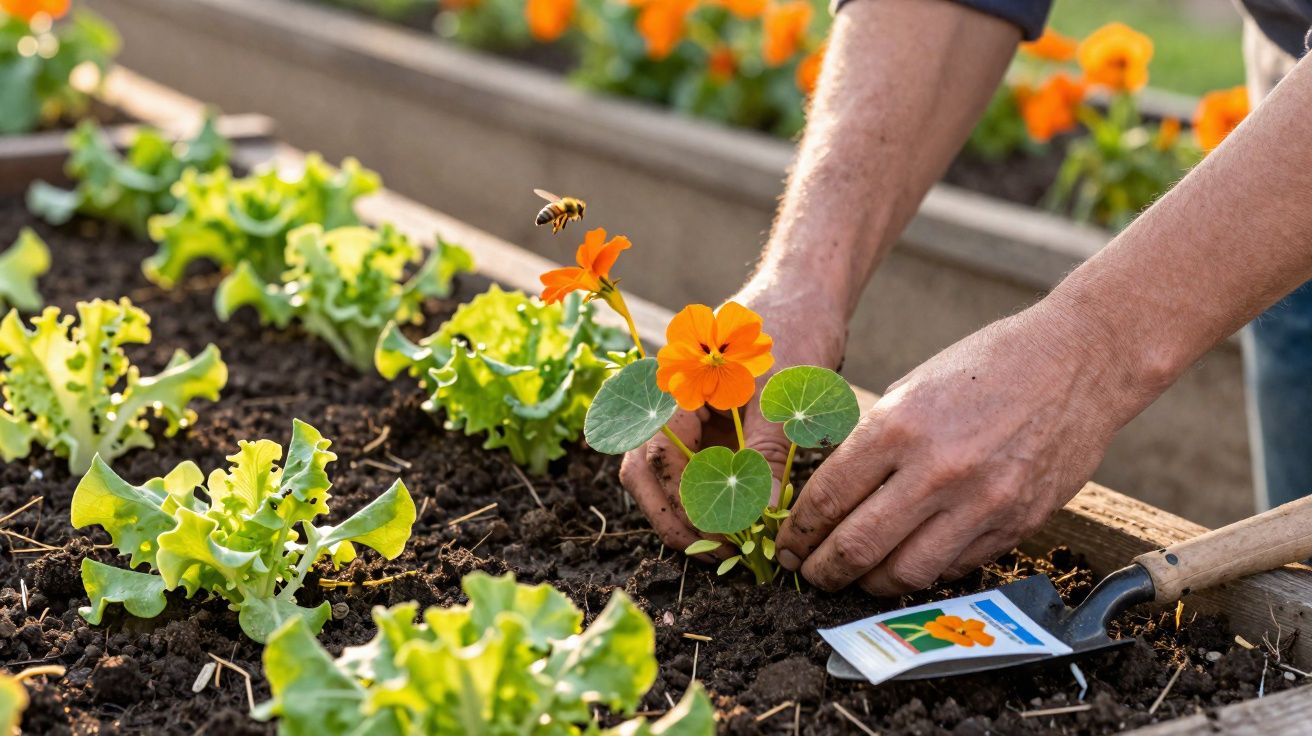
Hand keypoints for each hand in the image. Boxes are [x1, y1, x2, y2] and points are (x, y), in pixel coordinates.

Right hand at [619, 286, 847, 552]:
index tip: (719, 539)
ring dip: (686, 511)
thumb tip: (761, 516)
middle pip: (645, 471)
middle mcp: (668, 400)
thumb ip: (768, 454)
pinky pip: (691, 466)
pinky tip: (736, 521)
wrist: (804, 294)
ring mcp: (684, 413)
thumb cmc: (792, 331)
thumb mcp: (784, 394)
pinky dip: (707, 496)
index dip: (682, 504)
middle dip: (673, 517)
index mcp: (676, 384)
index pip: (659, 456)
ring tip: (725, 546)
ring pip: (661, 474)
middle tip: (714, 555)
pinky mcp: (704, 423)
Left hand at [775, 295, 1159, 594]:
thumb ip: (875, 443)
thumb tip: (834, 494)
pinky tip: (908, 561)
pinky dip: (923, 571)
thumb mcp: (912, 387)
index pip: (829, 498)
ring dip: (869, 584)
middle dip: (822, 570)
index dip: (799, 532)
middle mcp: (937, 470)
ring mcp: (980, 503)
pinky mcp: (1015, 524)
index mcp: (900, 426)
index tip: (788, 545)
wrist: (1078, 362)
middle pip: (858, 546)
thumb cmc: (988, 367)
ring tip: (855, 578)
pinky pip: (953, 568)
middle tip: (808, 575)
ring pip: (905, 573)